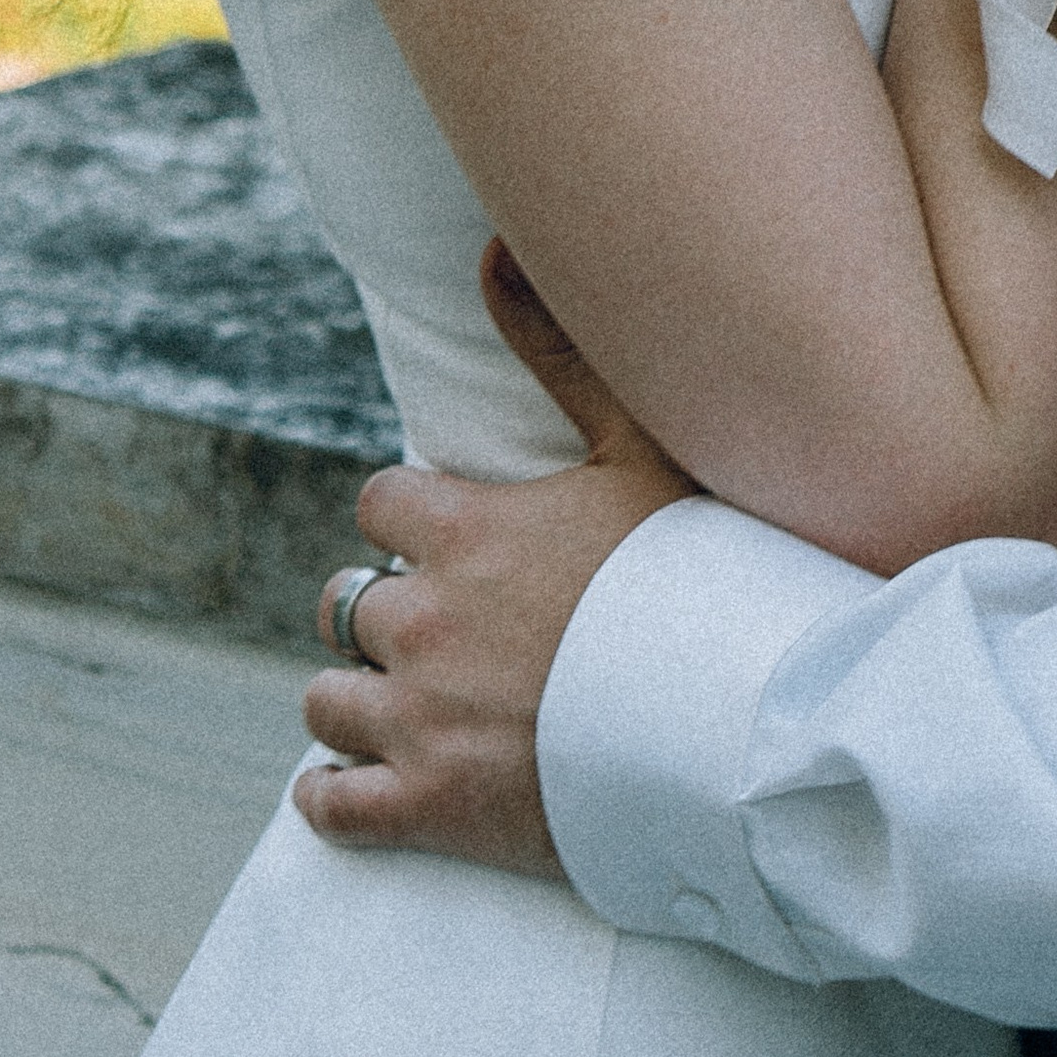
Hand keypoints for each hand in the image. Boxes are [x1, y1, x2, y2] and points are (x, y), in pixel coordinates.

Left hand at [294, 243, 692, 871]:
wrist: (731, 728)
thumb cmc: (696, 578)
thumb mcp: (641, 448)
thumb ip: (559, 350)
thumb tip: (492, 247)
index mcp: (464, 530)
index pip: (378, 503)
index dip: (409, 517)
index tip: (445, 536)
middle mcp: (422, 620)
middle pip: (344, 601)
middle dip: (379, 609)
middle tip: (432, 628)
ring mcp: (418, 719)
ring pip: (325, 699)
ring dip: (352, 697)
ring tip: (398, 705)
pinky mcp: (427, 809)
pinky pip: (332, 806)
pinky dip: (330, 798)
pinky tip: (343, 790)